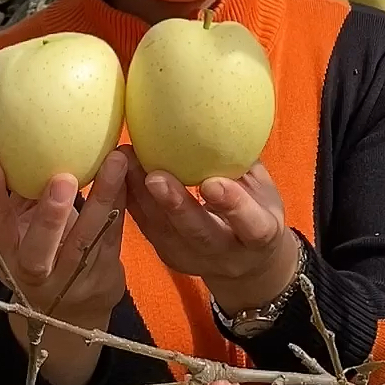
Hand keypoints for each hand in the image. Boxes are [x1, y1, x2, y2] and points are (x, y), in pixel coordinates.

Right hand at [0, 148, 126, 384]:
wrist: (69, 316)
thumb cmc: (40, 252)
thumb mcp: (20, 231)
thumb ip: (20, 194)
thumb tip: (15, 137)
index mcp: (5, 256)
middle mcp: (33, 274)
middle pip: (38, 251)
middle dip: (49, 216)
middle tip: (63, 178)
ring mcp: (70, 282)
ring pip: (86, 241)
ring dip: (102, 198)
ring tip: (115, 159)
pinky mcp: (102, 278)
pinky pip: (112, 237)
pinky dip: (121, 204)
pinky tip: (129, 175)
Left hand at [124, 155, 300, 317]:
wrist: (245, 263)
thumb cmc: (258, 213)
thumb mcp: (265, 193)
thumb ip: (245, 167)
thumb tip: (223, 120)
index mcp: (260, 237)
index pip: (251, 225)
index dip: (232, 205)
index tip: (212, 183)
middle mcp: (226, 254)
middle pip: (199, 233)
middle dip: (175, 206)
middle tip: (155, 177)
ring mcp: (194, 259)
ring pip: (165, 231)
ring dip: (143, 197)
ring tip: (127, 162)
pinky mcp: (169, 254)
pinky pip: (147, 227)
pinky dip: (132, 199)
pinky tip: (119, 172)